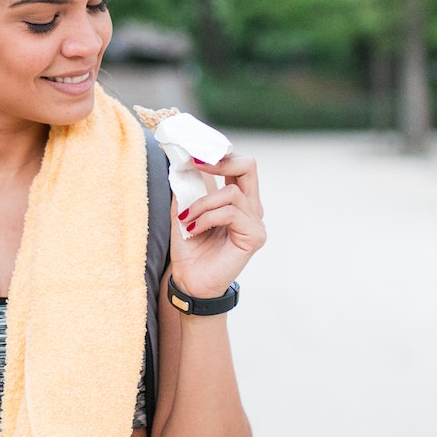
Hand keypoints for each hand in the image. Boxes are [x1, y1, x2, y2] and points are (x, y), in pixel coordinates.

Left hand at [169, 152, 264, 301]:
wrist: (191, 282)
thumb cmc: (189, 249)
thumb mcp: (183, 212)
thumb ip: (186, 189)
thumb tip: (181, 164)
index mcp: (236, 198)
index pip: (237, 165)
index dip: (217, 155)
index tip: (192, 155)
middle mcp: (250, 207)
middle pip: (248, 166)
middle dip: (221, 161)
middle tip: (196, 164)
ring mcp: (255, 221)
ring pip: (232, 192)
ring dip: (203, 203)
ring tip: (187, 219)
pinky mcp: (254, 236)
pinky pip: (231, 213)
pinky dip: (208, 218)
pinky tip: (194, 230)